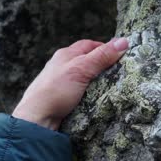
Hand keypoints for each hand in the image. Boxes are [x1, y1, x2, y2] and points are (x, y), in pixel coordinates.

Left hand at [12, 38, 128, 129]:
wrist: (37, 119)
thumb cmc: (56, 90)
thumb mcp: (81, 69)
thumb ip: (101, 56)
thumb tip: (123, 41)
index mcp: (65, 55)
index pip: (89, 45)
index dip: (105, 48)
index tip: (120, 55)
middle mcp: (62, 66)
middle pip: (87, 61)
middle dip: (102, 66)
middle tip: (119, 73)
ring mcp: (61, 83)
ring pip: (84, 78)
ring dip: (96, 82)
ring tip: (111, 88)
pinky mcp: (62, 98)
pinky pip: (80, 92)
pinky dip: (90, 94)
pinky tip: (96, 100)